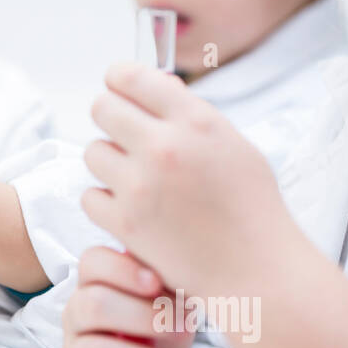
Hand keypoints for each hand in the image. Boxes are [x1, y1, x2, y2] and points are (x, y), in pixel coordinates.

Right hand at [62, 246, 191, 347]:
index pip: (92, 262)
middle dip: (144, 317)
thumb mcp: (173, 302)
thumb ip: (170, 284)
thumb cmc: (165, 329)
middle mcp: (76, 315)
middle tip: (184, 330)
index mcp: (95, 283)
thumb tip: (179, 274)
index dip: (121, 269)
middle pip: (93, 305)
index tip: (156, 283)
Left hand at [81, 62, 292, 297]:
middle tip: (124, 136)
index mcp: (195, 121)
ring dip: (108, 162)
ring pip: (92, 152)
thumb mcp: (234, 144)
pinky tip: (129, 207)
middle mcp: (164, 147)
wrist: (257, 270)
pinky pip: (90, 195)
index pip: (131, 77)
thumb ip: (191, 113)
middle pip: (101, 108)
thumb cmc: (251, 208)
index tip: (118, 89)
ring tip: (134, 177)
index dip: (118, 80)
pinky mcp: (125, 223)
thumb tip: (155, 85)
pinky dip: (105, 201)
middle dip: (110, 118)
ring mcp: (140, 185)